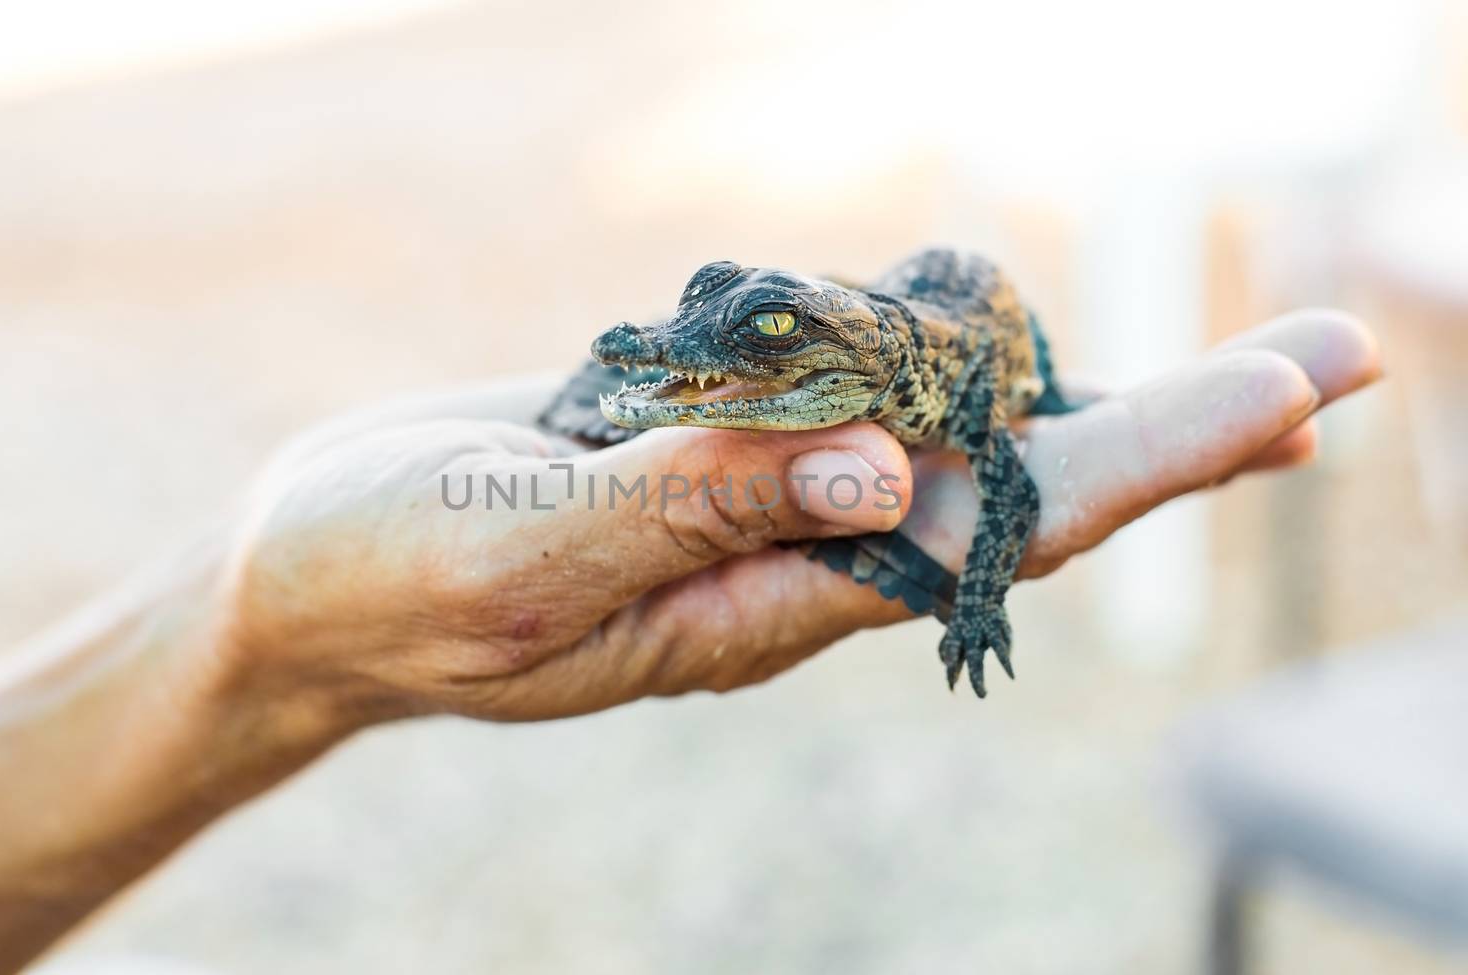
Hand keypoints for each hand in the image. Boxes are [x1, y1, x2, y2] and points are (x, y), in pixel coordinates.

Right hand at [216, 310, 1379, 731]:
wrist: (305, 574)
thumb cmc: (393, 581)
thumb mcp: (532, 558)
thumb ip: (697, 513)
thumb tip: (884, 476)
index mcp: (762, 603)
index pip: (994, 536)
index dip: (1147, 465)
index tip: (1289, 402)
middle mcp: (788, 551)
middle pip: (1018, 481)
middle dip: (1180, 422)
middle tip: (1344, 359)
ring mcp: (752, 490)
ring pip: (935, 417)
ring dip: (1052, 367)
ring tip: (1190, 349)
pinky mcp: (707, 433)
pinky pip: (837, 372)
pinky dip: (910, 330)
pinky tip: (977, 312)